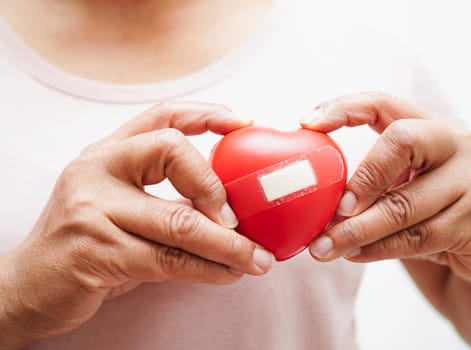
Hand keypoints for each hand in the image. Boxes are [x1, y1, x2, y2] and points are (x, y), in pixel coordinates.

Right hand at [0, 100, 273, 347]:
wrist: (29, 286)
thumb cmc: (87, 243)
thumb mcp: (121, 207)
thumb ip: (167, 200)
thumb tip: (231, 210)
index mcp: (107, 154)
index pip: (161, 115)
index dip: (206, 114)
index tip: (244, 123)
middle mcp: (97, 171)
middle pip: (171, 151)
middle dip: (217, 188)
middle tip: (244, 220)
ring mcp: (93, 210)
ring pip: (179, 220)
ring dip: (228, 244)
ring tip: (256, 259)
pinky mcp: (96, 252)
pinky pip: (168, 260)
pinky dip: (208, 269)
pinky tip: (228, 274)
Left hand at [303, 92, 470, 347]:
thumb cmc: (434, 207)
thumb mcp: (406, 182)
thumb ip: (371, 177)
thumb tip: (309, 190)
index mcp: (431, 127)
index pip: (383, 102)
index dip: (344, 108)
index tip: (307, 125)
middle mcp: (456, 144)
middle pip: (400, 142)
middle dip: (360, 177)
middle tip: (333, 209)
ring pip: (403, 204)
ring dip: (357, 230)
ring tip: (324, 246)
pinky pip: (416, 238)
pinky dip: (377, 250)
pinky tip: (353, 255)